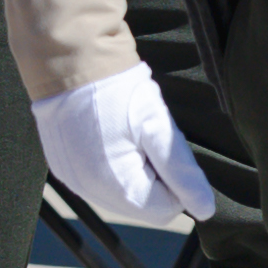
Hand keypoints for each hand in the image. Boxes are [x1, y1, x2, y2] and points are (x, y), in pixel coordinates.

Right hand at [31, 67, 218, 230]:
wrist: (68, 57)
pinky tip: (106, 134)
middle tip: (145, 136)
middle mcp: (89, 191)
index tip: (163, 145)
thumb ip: (182, 173)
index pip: (164, 209)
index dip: (175, 181)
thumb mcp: (157, 127)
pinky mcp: (62, 167)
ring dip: (131, 170)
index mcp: (115, 186)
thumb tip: (205, 210)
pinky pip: (97, 180)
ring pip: (119, 194)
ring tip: (125, 132)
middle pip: (140, 204)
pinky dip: (108, 164)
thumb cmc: (117, 89)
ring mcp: (72, 180)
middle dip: (152, 176)